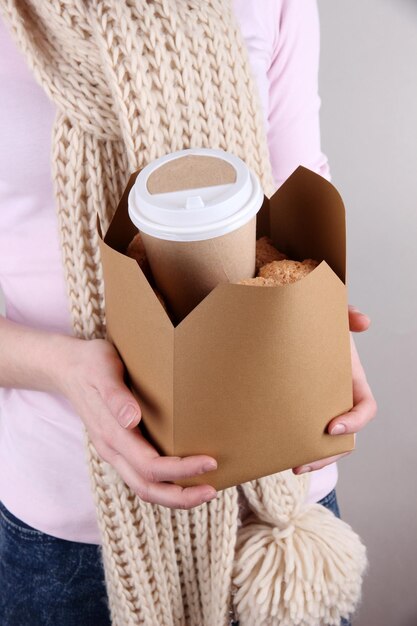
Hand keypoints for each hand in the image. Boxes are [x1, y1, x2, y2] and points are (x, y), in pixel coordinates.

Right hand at [58, 338, 217, 508]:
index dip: (181, 470)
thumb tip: (131, 419)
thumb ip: (116, 396)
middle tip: (212, 490)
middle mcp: (112, 450)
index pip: (150, 466)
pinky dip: (164, 484)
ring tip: (204, 490)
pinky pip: (141, 476)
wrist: (67, 367)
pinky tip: (184, 477)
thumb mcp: (103, 371)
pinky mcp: (118, 448)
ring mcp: (114, 452)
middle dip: (181, 495)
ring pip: (143, 488)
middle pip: (147, 489)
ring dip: (174, 495)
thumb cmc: (90, 364)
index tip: (209, 461)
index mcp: (111, 434)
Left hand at [293, 306, 376, 474]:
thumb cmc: (312, 324)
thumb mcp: (332, 316)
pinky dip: (289, 443)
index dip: (355, 422)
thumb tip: (363, 321)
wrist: (284, 323)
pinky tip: (272, 450)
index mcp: (351, 381)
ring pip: (320, 441)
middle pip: (344, 437)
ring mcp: (315, 406)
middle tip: (304, 463)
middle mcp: (336, 398)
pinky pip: (297, 430)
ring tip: (289, 464)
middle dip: (328, 454)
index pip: (365, 408)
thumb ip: (348, 313)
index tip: (333, 428)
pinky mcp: (294, 407)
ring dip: (310, 457)